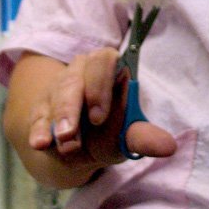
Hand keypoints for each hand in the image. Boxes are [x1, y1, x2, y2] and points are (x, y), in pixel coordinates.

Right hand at [18, 50, 175, 181]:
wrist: (78, 147)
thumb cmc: (108, 131)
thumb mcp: (126, 134)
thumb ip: (143, 137)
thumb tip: (170, 147)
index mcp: (109, 68)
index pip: (104, 61)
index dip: (100, 84)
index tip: (99, 116)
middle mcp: (81, 71)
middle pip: (75, 79)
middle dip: (73, 106)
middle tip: (74, 132)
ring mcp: (58, 88)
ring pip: (55, 96)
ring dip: (58, 119)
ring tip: (62, 140)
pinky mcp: (40, 107)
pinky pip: (38, 116)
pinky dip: (38, 130)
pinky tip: (40, 143)